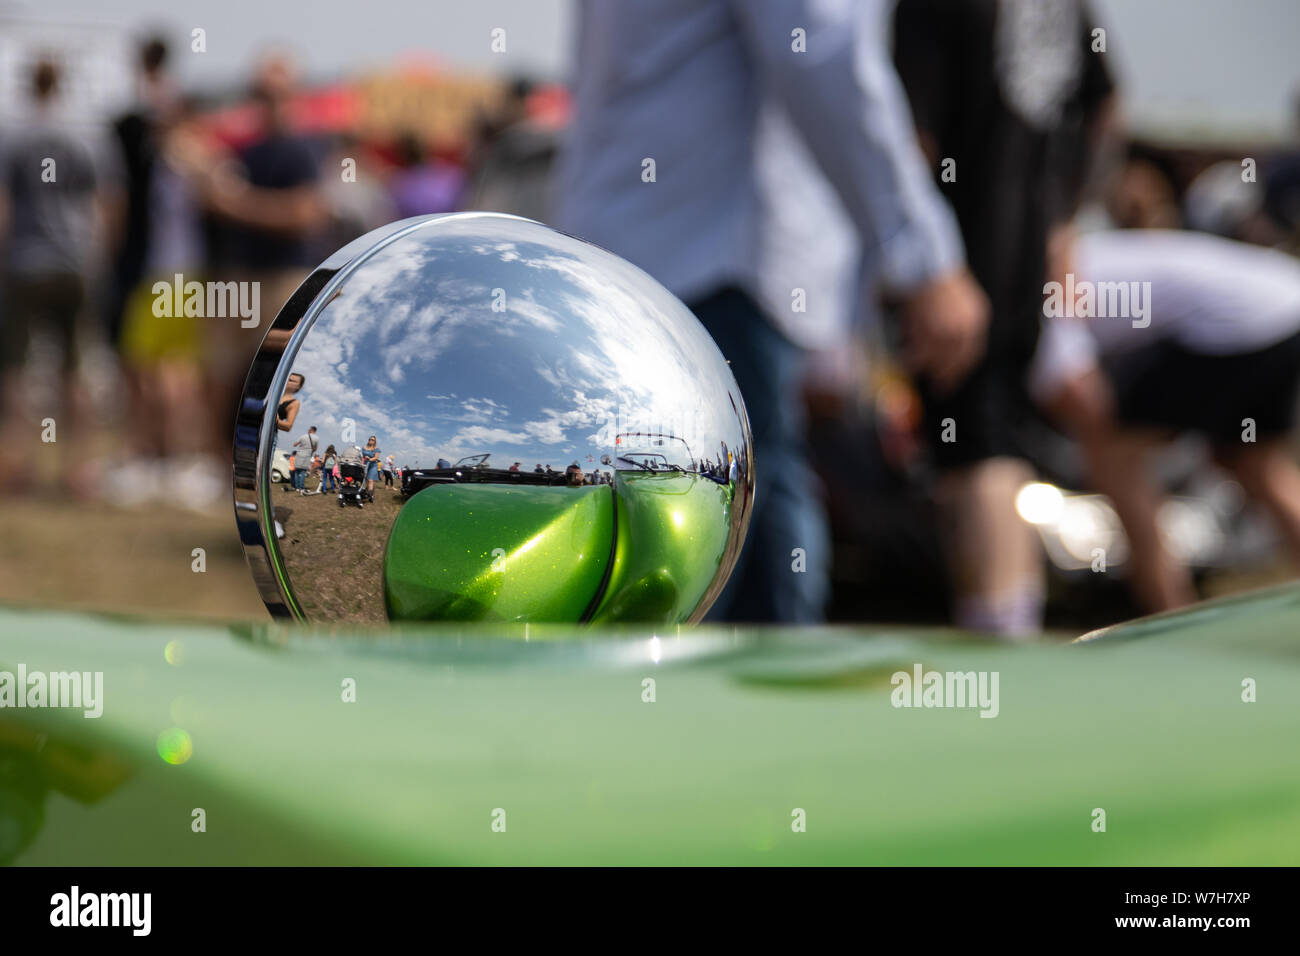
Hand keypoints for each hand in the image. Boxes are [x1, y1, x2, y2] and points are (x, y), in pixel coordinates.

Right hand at [899, 268, 989, 393]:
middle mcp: (966, 329)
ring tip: (909, 363)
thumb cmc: (933, 273)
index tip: (949, 380)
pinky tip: (902, 353)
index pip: (971, 354)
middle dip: (944, 377)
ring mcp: (947, 332)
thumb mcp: (957, 298)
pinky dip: (909, 356)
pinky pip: (918, 354)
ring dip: (921, 364)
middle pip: (954, 363)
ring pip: (933, 361)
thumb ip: (957, 320)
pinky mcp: (927, 333)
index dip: (959, 370)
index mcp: (977, 319)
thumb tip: (945, 342)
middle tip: (936, 387)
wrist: (922, 261)